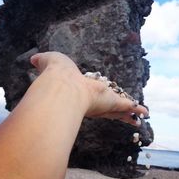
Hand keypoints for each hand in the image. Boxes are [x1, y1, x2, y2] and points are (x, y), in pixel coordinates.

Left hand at [30, 52, 147, 125]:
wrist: (62, 89)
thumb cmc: (55, 75)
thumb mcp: (49, 61)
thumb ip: (42, 60)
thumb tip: (34, 59)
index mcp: (82, 92)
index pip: (92, 98)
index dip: (98, 101)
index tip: (101, 103)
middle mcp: (93, 101)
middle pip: (109, 108)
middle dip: (117, 112)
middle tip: (124, 116)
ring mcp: (104, 104)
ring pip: (120, 110)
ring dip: (129, 113)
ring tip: (139, 119)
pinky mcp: (113, 103)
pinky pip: (128, 107)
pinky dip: (137, 110)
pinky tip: (144, 113)